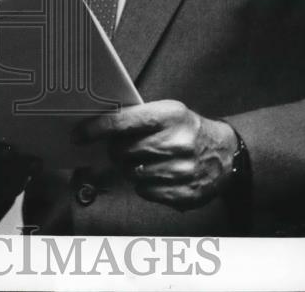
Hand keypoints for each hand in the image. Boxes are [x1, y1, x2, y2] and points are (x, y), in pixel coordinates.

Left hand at [73, 100, 237, 210]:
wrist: (225, 153)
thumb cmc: (188, 129)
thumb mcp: (168, 112)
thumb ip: (137, 118)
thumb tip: (98, 128)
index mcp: (170, 115)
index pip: (122, 122)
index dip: (96, 129)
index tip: (79, 134)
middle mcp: (177, 141)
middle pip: (123, 150)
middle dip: (116, 150)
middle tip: (121, 148)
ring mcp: (181, 169)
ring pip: (132, 172)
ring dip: (130, 168)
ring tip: (145, 160)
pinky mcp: (184, 193)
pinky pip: (145, 191)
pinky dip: (144, 184)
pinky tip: (157, 174)